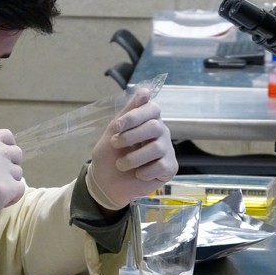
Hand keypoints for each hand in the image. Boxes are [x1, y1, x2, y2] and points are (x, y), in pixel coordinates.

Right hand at [0, 129, 24, 247]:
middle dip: (10, 166)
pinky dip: (12, 197)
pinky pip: (20, 189)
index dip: (7, 148)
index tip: (2, 160)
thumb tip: (1, 153)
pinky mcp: (4, 189)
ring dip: (10, 183)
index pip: (6, 135)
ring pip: (18, 173)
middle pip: (16, 153)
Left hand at [86, 89, 177, 210]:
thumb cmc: (109, 155)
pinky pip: (160, 166)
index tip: (117, 126)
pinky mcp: (169, 168)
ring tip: (121, 164)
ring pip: (156, 148)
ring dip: (133, 158)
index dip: (135, 116)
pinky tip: (137, 174)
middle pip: (155, 126)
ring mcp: (166, 150)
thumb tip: (145, 91)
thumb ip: (128, 112)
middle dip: (131, 136)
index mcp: (148, 120)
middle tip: (115, 144)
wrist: (105, 183)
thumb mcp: (113, 132)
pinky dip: (143, 172)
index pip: (152, 108)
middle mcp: (160, 132)